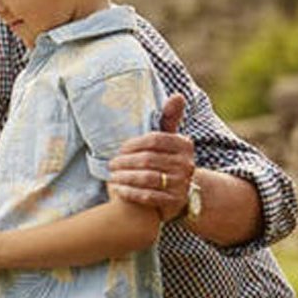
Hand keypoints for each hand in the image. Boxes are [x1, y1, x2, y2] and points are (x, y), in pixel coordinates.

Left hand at [108, 93, 193, 220]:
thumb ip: (169, 118)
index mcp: (184, 145)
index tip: (119, 149)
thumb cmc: (165, 159)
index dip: (133, 144)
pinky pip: (148, 196)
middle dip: (125, 162)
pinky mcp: (174, 202)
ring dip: (125, 177)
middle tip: (111, 164)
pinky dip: (130, 192)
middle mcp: (187, 164)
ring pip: (147, 178)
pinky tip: (118, 190)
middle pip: (148, 159)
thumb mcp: (169, 139)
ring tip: (111, 177)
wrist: (178, 191)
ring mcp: (182, 184)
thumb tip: (177, 95)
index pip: (154, 140)